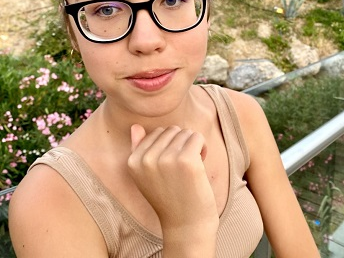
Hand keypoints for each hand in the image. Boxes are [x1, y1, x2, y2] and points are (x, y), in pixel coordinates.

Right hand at [128, 125, 218, 253]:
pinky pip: (197, 137)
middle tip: (183, 165)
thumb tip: (135, 126)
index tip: (173, 164)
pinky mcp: (186, 160)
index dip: (170, 145)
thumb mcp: (146, 175)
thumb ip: (138, 149)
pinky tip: (201, 163)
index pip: (157, 132)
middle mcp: (146, 159)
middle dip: (182, 143)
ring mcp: (166, 159)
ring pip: (185, 132)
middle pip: (172, 130)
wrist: (186, 224)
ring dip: (193, 146)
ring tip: (191, 166)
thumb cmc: (169, 197)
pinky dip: (203, 147)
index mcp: (133, 161)